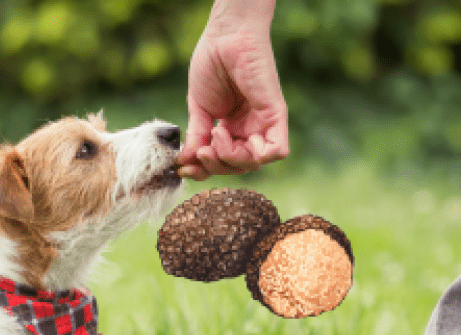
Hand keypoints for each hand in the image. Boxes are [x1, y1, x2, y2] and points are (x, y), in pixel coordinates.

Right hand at [179, 1, 288, 179]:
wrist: (223, 38)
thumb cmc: (211, 64)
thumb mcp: (198, 108)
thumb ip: (197, 136)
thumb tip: (187, 162)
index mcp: (232, 128)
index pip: (222, 162)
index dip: (203, 170)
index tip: (183, 167)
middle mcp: (249, 129)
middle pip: (237, 167)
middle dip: (215, 165)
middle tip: (201, 150)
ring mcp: (263, 123)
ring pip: (254, 164)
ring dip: (229, 158)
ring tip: (215, 133)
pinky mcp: (275, 114)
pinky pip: (277, 151)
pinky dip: (256, 155)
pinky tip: (233, 136)